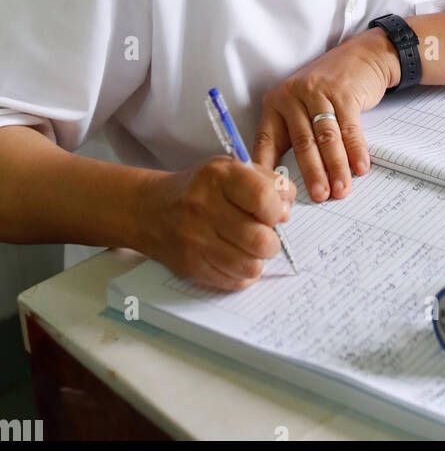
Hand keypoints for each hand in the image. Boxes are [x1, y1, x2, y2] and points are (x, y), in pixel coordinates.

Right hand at [135, 156, 294, 290]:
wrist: (151, 209)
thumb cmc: (201, 188)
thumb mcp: (233, 169)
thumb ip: (268, 182)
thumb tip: (286, 212)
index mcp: (219, 176)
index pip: (263, 198)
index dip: (277, 209)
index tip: (274, 212)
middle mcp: (204, 207)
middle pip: (260, 239)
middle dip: (272, 240)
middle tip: (263, 233)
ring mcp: (196, 240)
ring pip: (250, 266)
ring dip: (258, 259)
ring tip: (250, 247)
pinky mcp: (191, 266)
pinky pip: (234, 281)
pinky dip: (242, 273)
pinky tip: (235, 257)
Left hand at [252, 28, 398, 202]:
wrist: (360, 57)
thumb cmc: (326, 90)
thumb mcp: (300, 106)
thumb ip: (292, 136)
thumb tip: (286, 181)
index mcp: (275, 103)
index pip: (266, 140)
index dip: (268, 169)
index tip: (272, 195)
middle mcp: (293, 95)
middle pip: (302, 142)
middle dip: (312, 174)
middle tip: (320, 197)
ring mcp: (319, 91)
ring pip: (326, 137)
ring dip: (336, 167)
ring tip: (341, 188)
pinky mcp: (344, 91)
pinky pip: (349, 127)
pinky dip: (356, 150)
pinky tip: (360, 167)